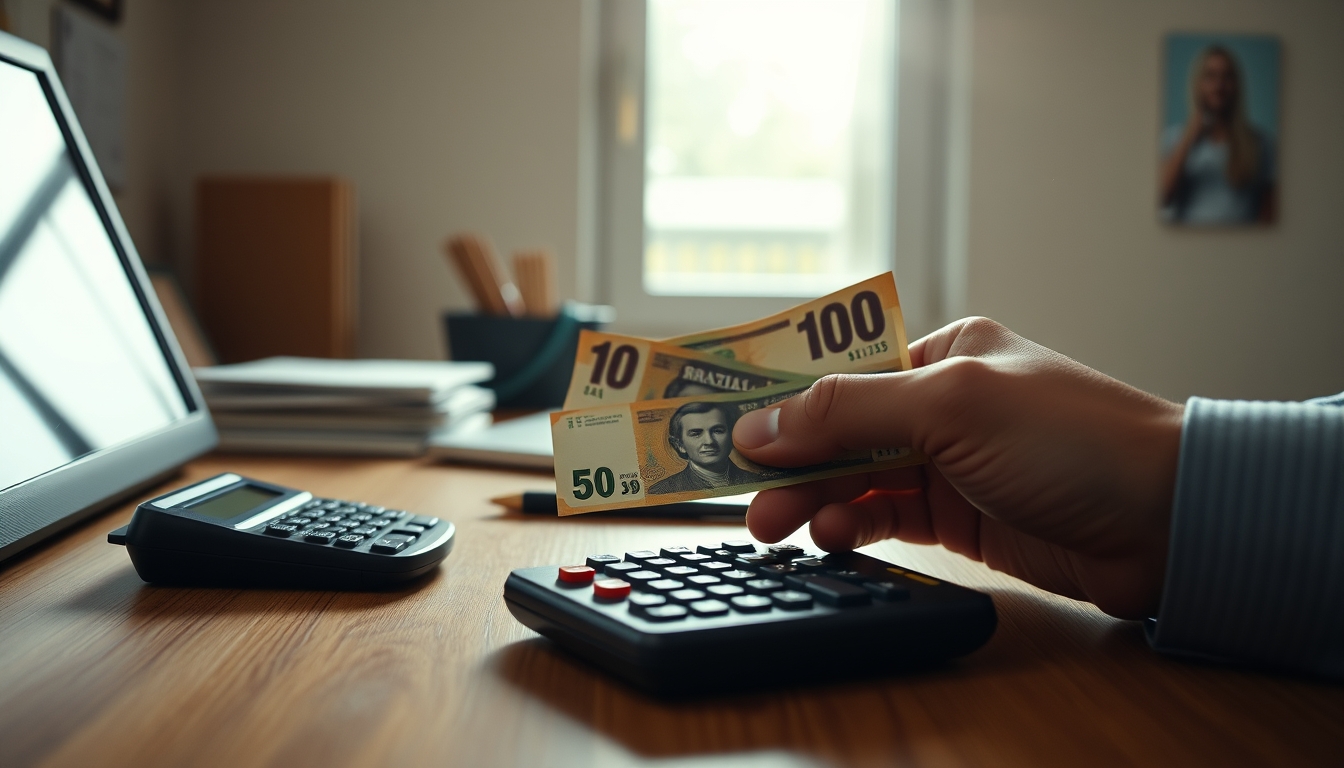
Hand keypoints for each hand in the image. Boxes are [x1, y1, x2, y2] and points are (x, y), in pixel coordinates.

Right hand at [732, 317, 1183, 618]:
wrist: (1169, 522)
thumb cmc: (1073, 439)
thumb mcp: (951, 406)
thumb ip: (848, 413)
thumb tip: (758, 424)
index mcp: (942, 352)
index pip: (839, 368)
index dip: (777, 394)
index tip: (718, 420)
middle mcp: (942, 404)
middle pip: (838, 429)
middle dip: (786, 458)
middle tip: (737, 489)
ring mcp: (950, 464)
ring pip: (855, 478)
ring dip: (812, 498)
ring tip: (775, 526)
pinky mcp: (961, 519)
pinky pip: (885, 518)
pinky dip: (853, 526)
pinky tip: (834, 536)